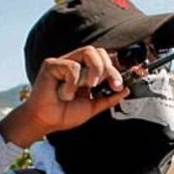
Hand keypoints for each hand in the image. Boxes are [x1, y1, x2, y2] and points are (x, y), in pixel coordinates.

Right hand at [0, 46, 129, 147]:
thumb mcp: (93, 106)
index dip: (116, 67)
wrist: (47, 122)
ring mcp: (64, 62)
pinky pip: (72, 67)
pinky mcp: (52, 64)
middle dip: (109, 68)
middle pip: (99, 51)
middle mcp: (76, 64)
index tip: (121, 83)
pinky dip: (73, 83)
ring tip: (90, 86)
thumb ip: (108, 98)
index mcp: (87, 72)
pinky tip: (66, 95)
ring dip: (95, 70)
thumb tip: (126, 90)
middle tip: (111, 84)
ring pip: (88, 52)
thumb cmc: (65, 114)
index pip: (105, 59)